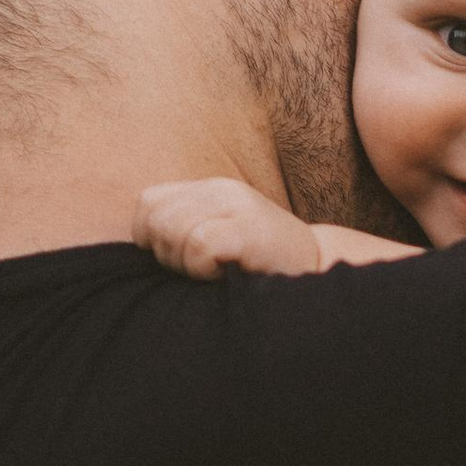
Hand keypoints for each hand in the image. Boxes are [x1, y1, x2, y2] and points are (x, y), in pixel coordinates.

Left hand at [136, 180, 417, 280]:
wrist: (323, 276)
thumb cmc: (264, 272)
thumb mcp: (221, 240)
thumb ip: (184, 233)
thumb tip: (142, 247)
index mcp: (211, 189)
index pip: (148, 205)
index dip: (152, 240)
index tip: (184, 261)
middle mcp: (221, 189)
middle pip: (154, 221)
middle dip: (166, 256)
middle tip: (202, 271)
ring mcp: (236, 205)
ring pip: (170, 231)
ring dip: (184, 264)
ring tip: (215, 272)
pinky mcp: (246, 228)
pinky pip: (196, 246)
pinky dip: (201, 269)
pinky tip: (225, 275)